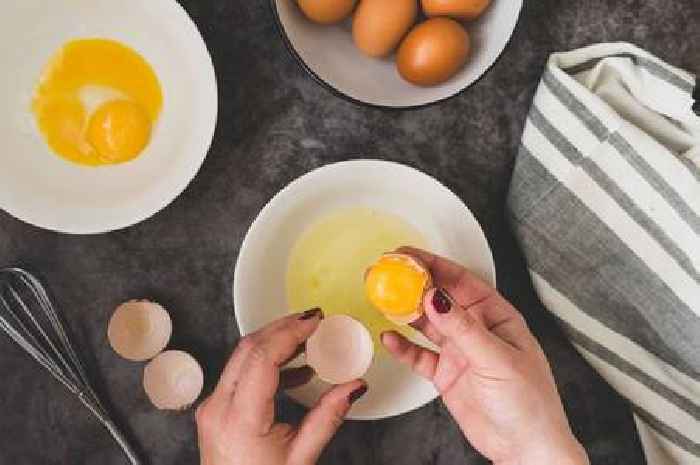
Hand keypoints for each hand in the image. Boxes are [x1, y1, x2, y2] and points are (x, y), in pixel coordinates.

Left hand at [196, 309, 366, 464]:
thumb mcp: (301, 458)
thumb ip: (328, 417)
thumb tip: (354, 386)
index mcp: (240, 419)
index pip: (262, 358)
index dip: (290, 332)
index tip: (316, 320)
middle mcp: (218, 407)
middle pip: (248, 348)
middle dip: (283, 328)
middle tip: (314, 320)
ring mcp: (212, 407)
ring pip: (241, 357)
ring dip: (274, 342)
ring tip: (308, 340)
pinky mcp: (215, 410)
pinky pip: (239, 374)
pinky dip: (266, 363)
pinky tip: (296, 371)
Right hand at [382, 248, 588, 464]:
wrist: (525, 449)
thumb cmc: (529, 403)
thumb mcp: (497, 359)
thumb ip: (463, 328)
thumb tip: (436, 297)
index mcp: (496, 316)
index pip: (460, 281)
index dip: (433, 264)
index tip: (406, 255)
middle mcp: (476, 329)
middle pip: (439, 298)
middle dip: (411, 284)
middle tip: (384, 273)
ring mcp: (460, 351)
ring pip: (426, 324)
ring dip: (404, 311)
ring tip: (381, 299)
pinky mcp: (447, 374)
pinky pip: (419, 355)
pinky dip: (403, 347)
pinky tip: (389, 338)